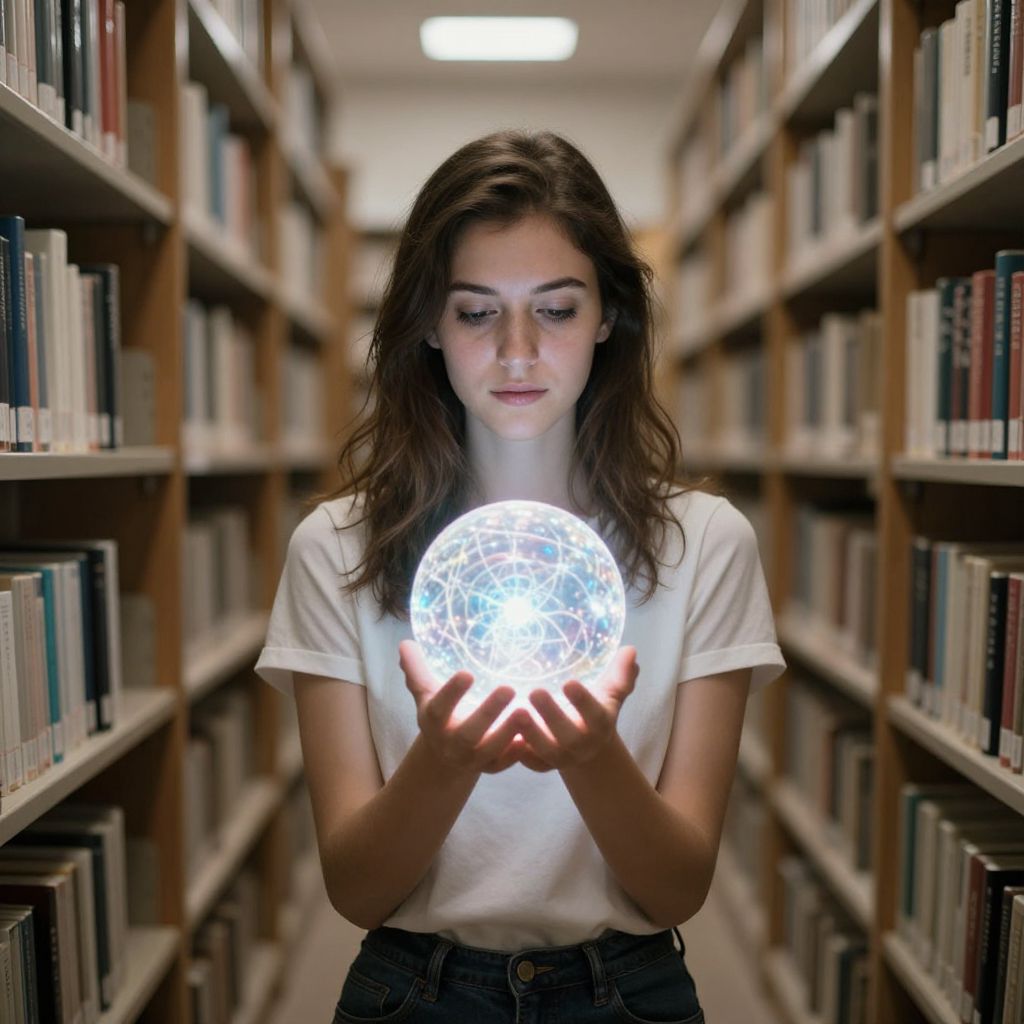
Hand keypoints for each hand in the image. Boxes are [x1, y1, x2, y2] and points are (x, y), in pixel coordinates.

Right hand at [398, 639, 534, 774]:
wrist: (443, 757)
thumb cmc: (439, 714)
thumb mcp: (425, 693)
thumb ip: (416, 669)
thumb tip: (405, 642)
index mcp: (434, 721)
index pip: (439, 708)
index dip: (451, 693)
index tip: (467, 673)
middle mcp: (451, 743)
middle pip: (468, 733)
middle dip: (488, 713)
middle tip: (508, 688)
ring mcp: (472, 758)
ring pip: (490, 750)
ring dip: (508, 733)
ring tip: (527, 711)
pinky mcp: (491, 767)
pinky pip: (505, 764)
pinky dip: (517, 753)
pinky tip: (533, 737)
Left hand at [514, 647, 638, 772]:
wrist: (589, 748)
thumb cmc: (596, 710)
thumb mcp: (610, 693)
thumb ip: (620, 673)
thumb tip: (630, 649)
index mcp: (600, 724)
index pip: (595, 714)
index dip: (583, 701)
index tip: (569, 682)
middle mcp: (582, 744)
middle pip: (568, 735)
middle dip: (552, 715)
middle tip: (534, 692)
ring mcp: (561, 757)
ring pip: (546, 751)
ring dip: (531, 734)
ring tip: (515, 712)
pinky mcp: (542, 764)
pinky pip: (529, 763)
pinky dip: (516, 753)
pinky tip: (503, 736)